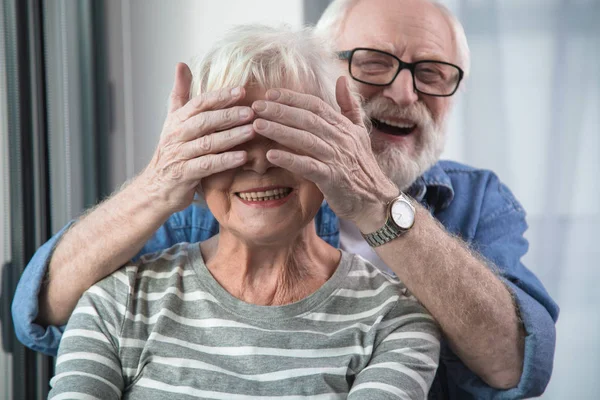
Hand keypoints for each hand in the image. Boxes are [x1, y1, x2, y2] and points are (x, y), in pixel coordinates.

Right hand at [138, 62, 254, 212]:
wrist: (156, 188)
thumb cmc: (172, 152)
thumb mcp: (173, 120)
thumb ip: (180, 93)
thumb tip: (181, 64)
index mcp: (178, 120)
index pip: (199, 103)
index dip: (220, 96)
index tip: (241, 90)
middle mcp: (177, 135)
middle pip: (204, 121)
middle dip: (228, 114)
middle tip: (252, 111)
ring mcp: (180, 155)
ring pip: (207, 143)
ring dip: (231, 136)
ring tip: (252, 131)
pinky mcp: (184, 175)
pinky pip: (207, 166)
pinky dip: (225, 161)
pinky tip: (242, 157)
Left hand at [251, 76, 398, 232]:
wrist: (375, 199)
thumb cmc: (363, 167)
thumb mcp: (359, 132)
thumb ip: (349, 106)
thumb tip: (342, 79)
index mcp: (344, 126)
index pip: (315, 105)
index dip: (292, 98)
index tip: (270, 93)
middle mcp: (340, 139)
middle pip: (307, 119)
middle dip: (280, 111)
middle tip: (256, 106)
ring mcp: (337, 158)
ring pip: (305, 139)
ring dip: (279, 131)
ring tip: (257, 125)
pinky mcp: (332, 178)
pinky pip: (308, 166)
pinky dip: (289, 159)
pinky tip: (270, 155)